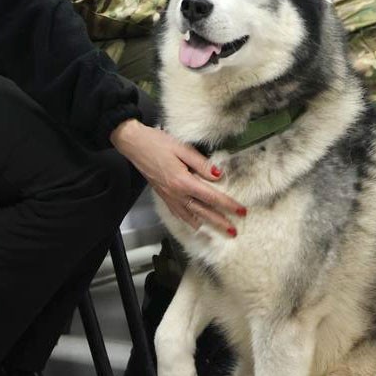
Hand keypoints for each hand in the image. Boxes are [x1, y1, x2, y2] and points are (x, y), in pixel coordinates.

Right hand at [110, 119, 244, 234]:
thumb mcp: (182, 149)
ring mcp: (168, 197)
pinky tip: (194, 222)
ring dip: (205, 224)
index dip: (228, 204)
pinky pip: (178, 213)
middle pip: (203, 212)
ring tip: (217, 232)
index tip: (241, 211)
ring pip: (190, 216)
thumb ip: (201, 164)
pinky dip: (188, 220)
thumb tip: (218, 176)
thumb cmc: (157, 143)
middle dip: (219, 222)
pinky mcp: (163, 196)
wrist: (134, 144)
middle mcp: (176, 194)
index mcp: (183, 182)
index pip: (211, 196)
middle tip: (233, 231)